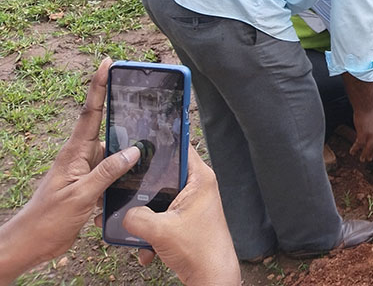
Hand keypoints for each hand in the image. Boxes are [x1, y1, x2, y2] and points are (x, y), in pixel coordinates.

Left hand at [0, 59, 140, 274]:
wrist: (31, 244)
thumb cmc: (48, 220)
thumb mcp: (80, 195)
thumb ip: (107, 172)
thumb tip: (133, 150)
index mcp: (74, 152)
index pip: (90, 112)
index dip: (99, 86)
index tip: (108, 63)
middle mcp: (81, 157)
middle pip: (108, 130)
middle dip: (125, 117)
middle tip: (146, 103)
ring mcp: (85, 171)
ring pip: (113, 153)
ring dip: (127, 154)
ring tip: (148, 149)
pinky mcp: (89, 186)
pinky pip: (112, 173)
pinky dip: (123, 174)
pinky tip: (136, 178)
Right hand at [123, 146, 238, 285]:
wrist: (210, 277)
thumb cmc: (198, 250)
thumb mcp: (160, 230)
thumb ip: (136, 216)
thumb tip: (122, 212)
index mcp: (199, 179)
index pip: (180, 148)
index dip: (160, 143)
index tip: (139, 140)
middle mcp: (197, 187)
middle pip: (163, 175)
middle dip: (142, 188)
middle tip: (123, 189)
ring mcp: (191, 203)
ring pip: (159, 200)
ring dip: (144, 217)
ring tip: (130, 227)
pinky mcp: (185, 220)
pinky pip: (162, 218)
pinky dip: (151, 234)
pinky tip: (147, 251)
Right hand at [349, 104, 372, 161]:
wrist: (366, 105)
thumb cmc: (370, 107)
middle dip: (372, 152)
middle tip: (369, 158)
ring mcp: (370, 134)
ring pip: (368, 148)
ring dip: (365, 154)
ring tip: (362, 159)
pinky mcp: (362, 134)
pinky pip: (359, 145)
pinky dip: (355, 149)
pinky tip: (352, 152)